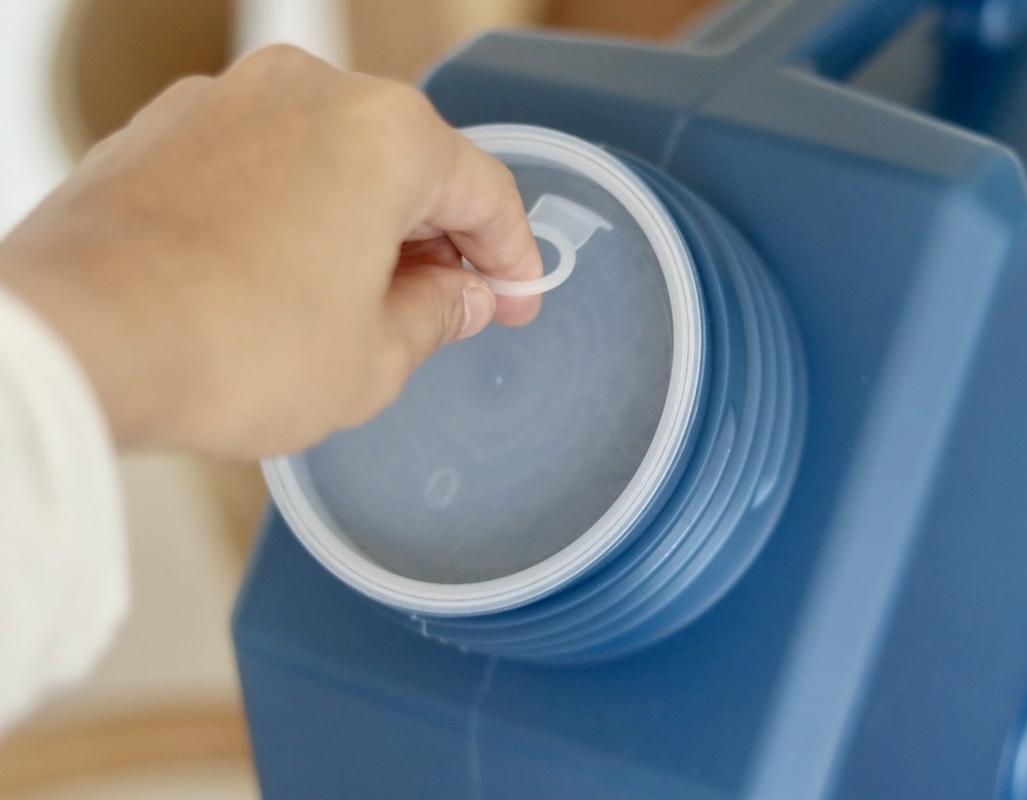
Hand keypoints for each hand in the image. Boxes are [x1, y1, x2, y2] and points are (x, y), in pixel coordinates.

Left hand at [0, 45, 540, 457]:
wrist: (75, 341)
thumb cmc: (228, 347)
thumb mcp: (375, 359)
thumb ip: (438, 316)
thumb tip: (460, 298)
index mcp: (385, 134)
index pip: (483, 190)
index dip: (512, 256)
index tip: (515, 296)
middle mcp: (309, 93)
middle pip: (408, 164)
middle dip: (438, 239)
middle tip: (454, 305)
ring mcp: (227, 101)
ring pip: (332, 159)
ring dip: (363, 224)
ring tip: (365, 303)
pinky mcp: (165, 129)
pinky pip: (262, 164)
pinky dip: (292, 213)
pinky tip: (288, 278)